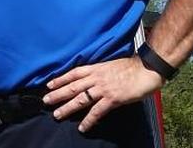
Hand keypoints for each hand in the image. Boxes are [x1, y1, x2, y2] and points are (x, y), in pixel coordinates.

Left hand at [42, 56, 163, 132]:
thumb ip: (99, 72)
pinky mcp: (113, 99)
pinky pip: (97, 111)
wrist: (146, 69)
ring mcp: (104, 88)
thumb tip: (91, 78)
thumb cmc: (131, 67)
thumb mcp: (110, 65)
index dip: (60, 79)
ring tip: (57, 114)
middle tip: (46, 101)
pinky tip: (82, 127)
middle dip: (58, 94)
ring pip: (81, 99)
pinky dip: (89, 120)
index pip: (73, 73)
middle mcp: (96, 78)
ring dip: (68, 107)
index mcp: (96, 68)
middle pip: (73, 87)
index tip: (49, 85)